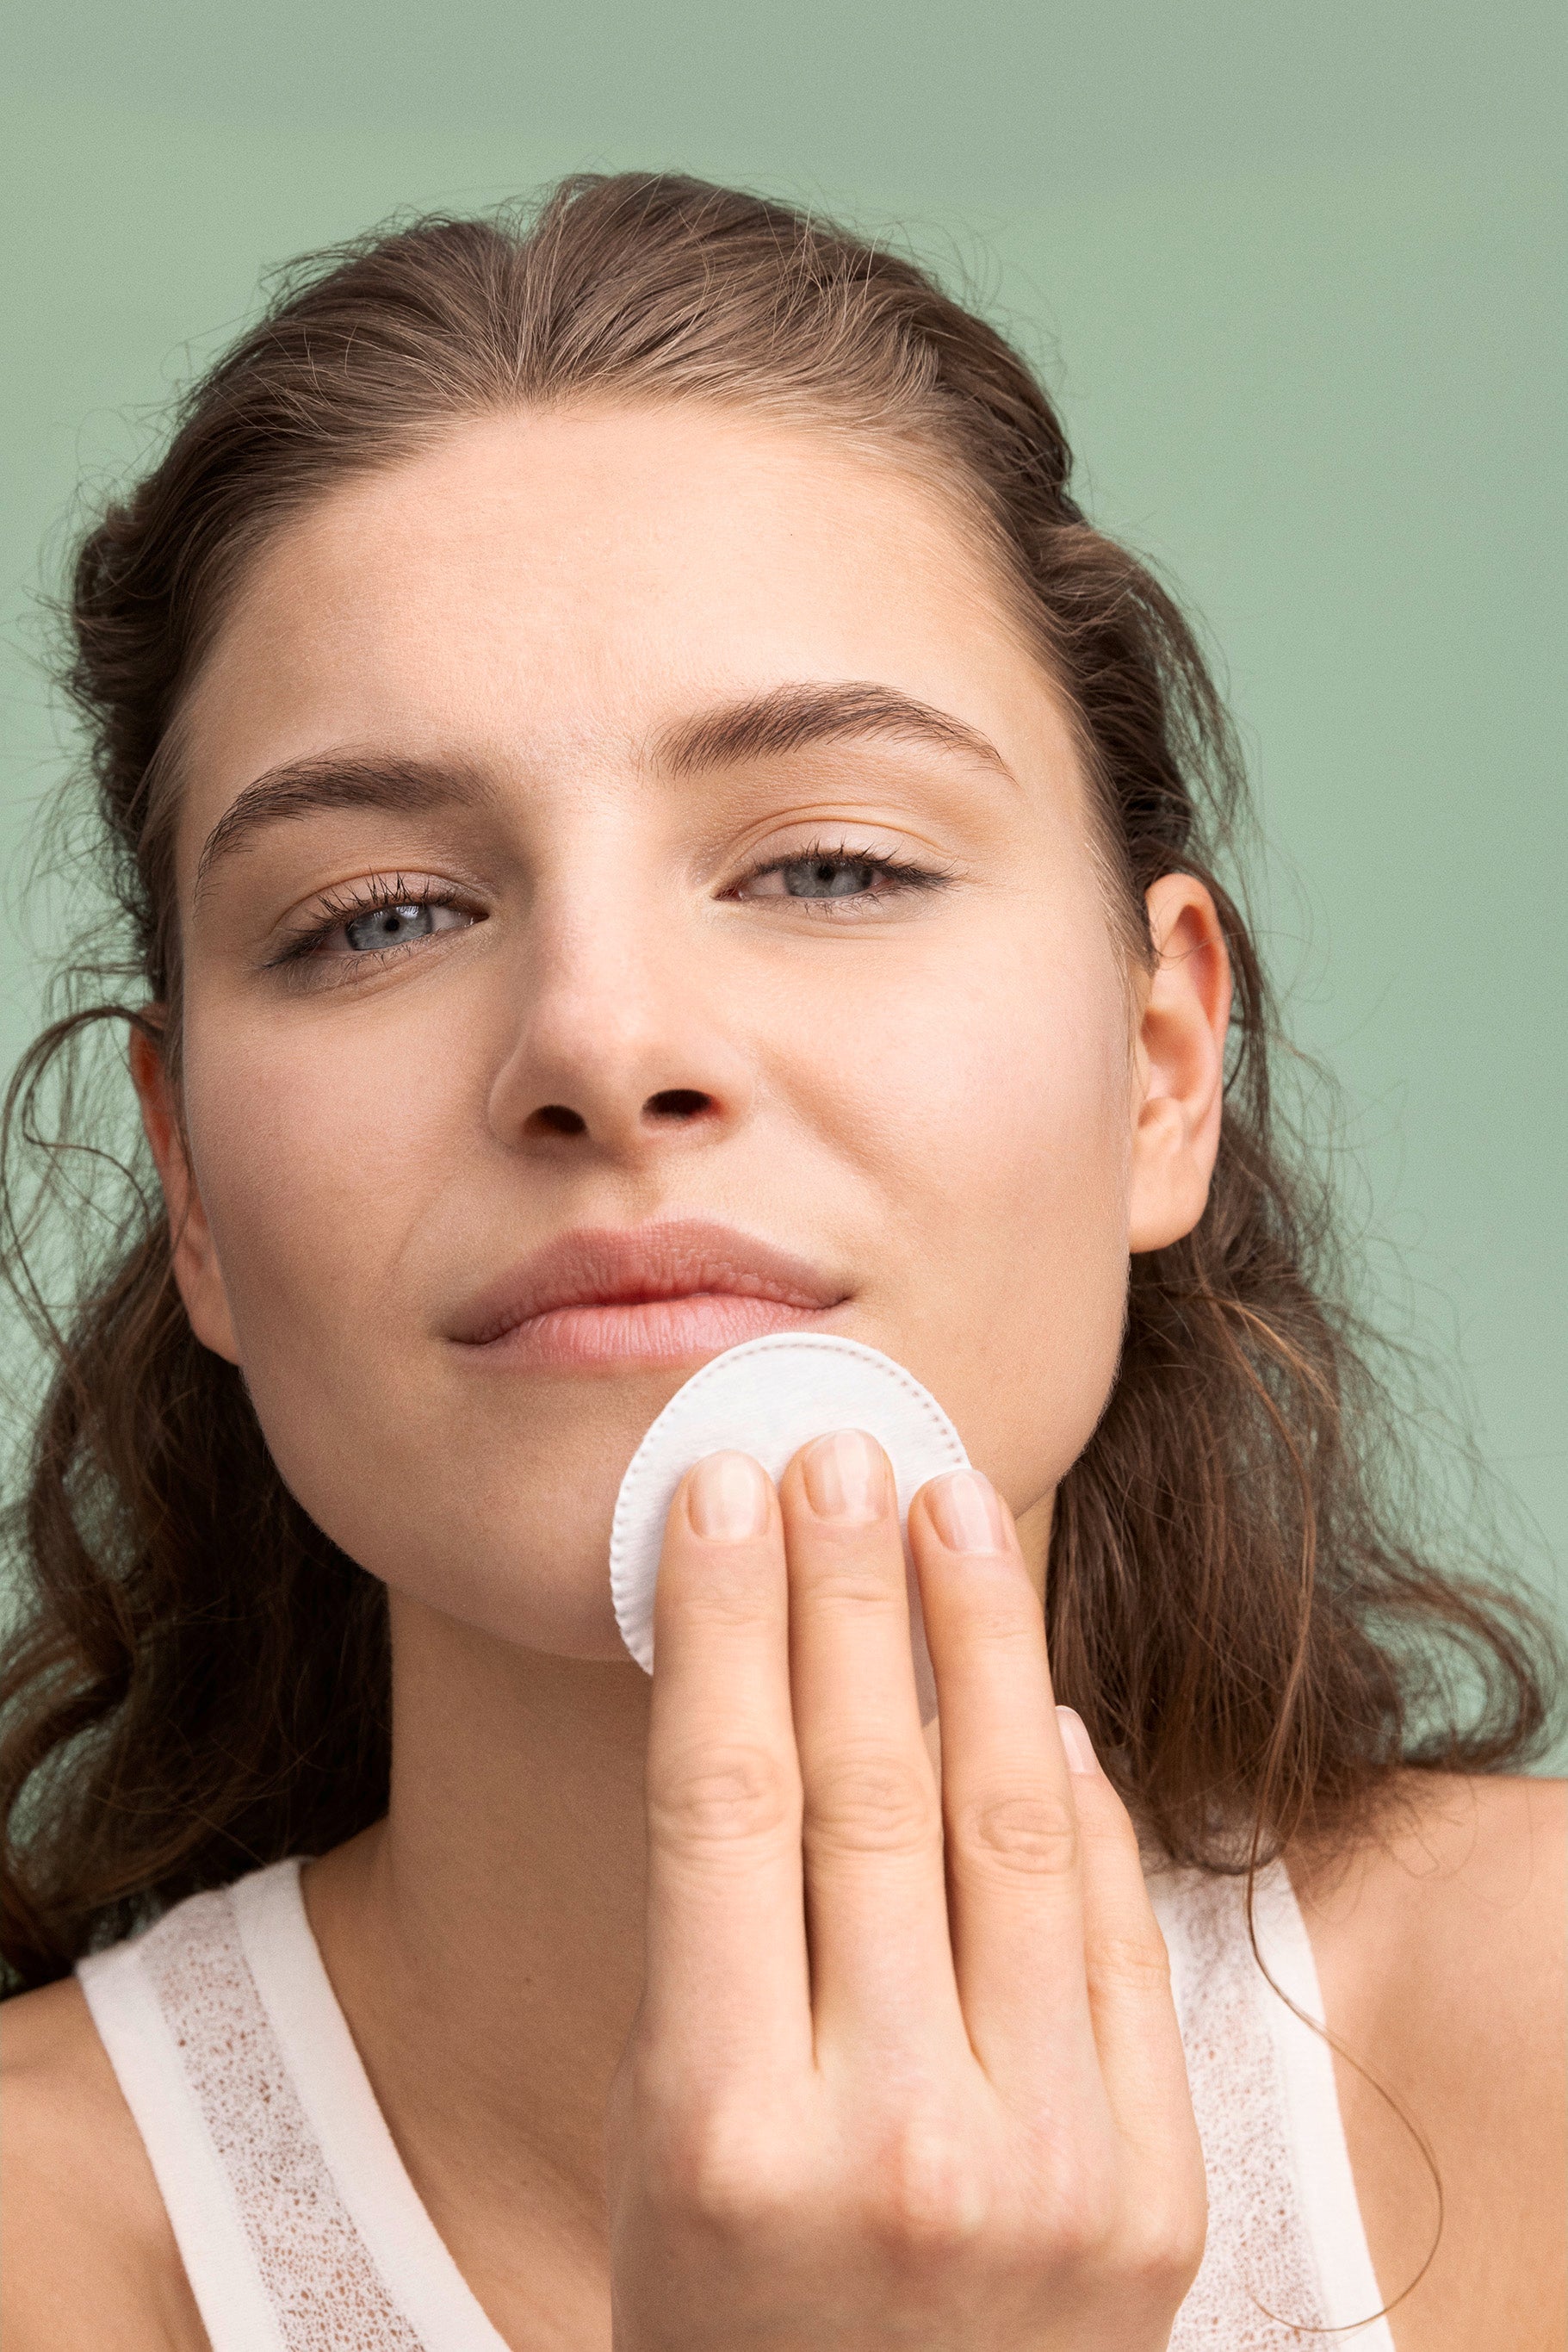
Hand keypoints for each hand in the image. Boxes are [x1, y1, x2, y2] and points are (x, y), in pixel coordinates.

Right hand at [607, 1431, 1205, 2350]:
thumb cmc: (728, 2300)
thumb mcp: (664, 2132)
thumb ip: (727, 1935)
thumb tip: (812, 1703)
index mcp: (726, 2130)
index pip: (725, 1802)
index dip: (725, 1621)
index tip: (721, 1489)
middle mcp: (893, 2142)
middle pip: (871, 1786)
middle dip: (851, 1589)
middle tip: (840, 1449)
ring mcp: (1045, 2173)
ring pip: (1010, 1829)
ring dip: (979, 1639)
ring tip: (948, 1507)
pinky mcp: (1154, 2194)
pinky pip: (1110, 1935)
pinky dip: (1074, 1797)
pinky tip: (1028, 1687)